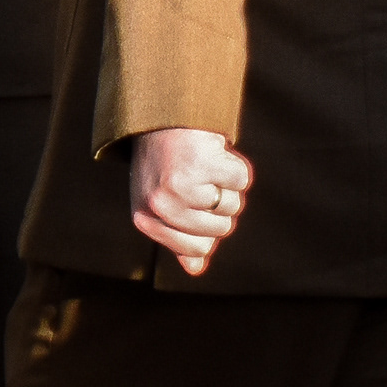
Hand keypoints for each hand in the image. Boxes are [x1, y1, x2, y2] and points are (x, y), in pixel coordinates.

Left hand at [129, 127, 253, 276]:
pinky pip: (241, 180)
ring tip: (203, 167)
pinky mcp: (202, 163)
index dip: (207, 231)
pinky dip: (234, 165)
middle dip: (219, 207)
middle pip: (221, 229)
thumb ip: (178, 239)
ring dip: (227, 185)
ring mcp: (180, 184)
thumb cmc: (162, 166)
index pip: (197, 249)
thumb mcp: (159, 205)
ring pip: (233, 205)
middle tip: (200, 181)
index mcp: (145, 218)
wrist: (161, 118)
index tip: (198, 208)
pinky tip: (213, 154)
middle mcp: (160, 204)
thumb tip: (195, 269)